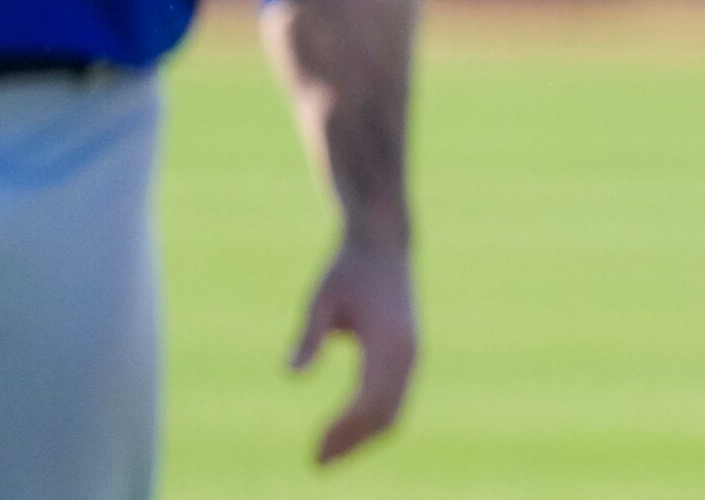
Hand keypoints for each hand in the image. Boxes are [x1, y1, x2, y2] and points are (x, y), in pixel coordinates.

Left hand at [288, 237, 418, 465]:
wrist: (382, 242)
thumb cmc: (347, 269)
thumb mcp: (321, 297)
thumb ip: (310, 335)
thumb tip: (291, 375)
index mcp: (390, 342)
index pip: (369, 402)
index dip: (343, 430)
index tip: (314, 449)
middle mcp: (409, 353)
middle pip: (386, 416)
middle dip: (353, 443)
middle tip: (316, 461)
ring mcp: (414, 354)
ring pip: (395, 411)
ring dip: (363, 436)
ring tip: (326, 452)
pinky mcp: (410, 353)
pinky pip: (396, 398)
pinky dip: (373, 420)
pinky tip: (345, 426)